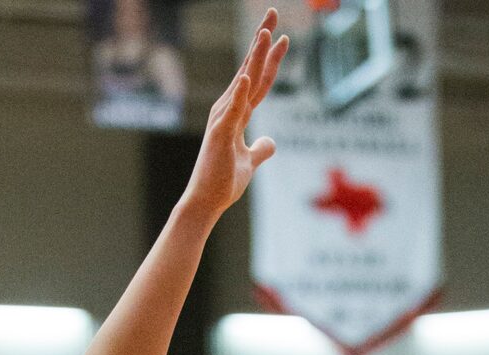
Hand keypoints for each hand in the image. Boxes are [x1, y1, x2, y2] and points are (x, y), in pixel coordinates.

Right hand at [182, 9, 287, 223]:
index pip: (258, 78)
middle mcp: (229, 109)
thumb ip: (261, 149)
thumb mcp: (250, 163)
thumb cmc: (223, 183)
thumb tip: (271, 142)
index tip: (283, 37)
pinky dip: (241, 92)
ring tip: (267, 32)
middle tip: (274, 12)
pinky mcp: (220, 135)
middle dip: (262, 40)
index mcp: (237, 113)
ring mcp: (223, 119)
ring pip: (244, 82)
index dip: (270, 57)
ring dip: (255, 56)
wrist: (205, 203)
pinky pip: (234, 110)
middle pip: (250, 68)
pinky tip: (249, 74)